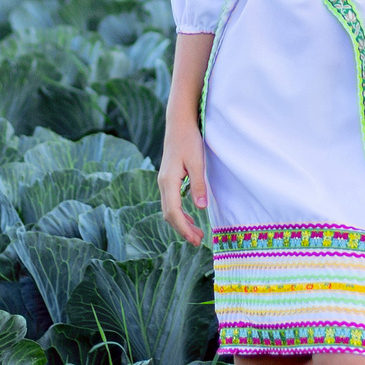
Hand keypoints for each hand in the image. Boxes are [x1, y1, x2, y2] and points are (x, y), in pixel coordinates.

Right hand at [156, 121, 210, 245]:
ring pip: (169, 210)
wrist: (179, 123)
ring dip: (181, 223)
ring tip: (196, 234)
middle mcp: (163, 183)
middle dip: (182, 230)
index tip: (195, 239)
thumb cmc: (189, 140)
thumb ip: (198, 185)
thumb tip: (200, 208)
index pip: (173, 212)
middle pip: (169, 214)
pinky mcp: (168, 179)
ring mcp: (164, 182)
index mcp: (168, 181)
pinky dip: (180, 214)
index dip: (183, 228)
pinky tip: (190, 218)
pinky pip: (171, 202)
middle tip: (199, 241)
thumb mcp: (197, 162)